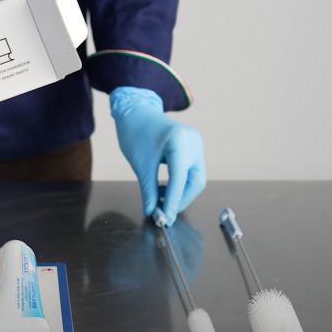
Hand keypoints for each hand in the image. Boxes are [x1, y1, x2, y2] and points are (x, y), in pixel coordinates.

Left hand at [110, 86, 205, 225]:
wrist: (136, 112)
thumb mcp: (140, 165)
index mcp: (179, 143)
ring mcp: (196, 144)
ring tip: (159, 199)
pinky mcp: (193, 147)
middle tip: (163, 212)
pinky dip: (180, 182)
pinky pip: (191, 170)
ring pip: (195, 177)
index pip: (180, 180)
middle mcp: (193, 142)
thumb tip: (152, 211)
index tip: (165, 219)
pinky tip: (164, 188)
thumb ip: (148, 190)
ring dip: (179, 192)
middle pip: (195, 181)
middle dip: (180, 199)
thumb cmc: (135, 133)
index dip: (173, 202)